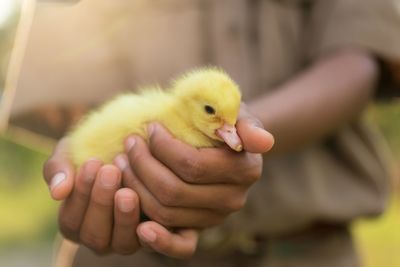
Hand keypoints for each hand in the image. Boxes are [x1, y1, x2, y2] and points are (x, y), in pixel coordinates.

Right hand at [43, 139, 197, 258]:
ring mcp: (132, 239)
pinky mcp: (163, 237)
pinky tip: (152, 222)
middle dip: (101, 204)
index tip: (92, 163)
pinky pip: (163, 249)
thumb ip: (58, 169)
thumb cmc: (97, 150)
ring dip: (125, 218)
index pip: (72, 221)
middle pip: (96, 237)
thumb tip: (58, 192)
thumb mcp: (72, 153)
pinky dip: (161, 242)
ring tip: (128, 191)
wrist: (135, 147)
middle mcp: (104, 237)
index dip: (81, 194)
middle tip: (111, 172)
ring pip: (125, 244)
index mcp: (78, 223)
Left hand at [120, 105, 273, 229]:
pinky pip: (179, 244)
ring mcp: (215, 217)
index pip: (192, 164)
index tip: (150, 127)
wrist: (224, 142)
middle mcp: (233, 199)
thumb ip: (247, 124)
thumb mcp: (236, 112)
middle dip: (143, 164)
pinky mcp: (200, 229)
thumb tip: (263, 142)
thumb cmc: (224, 121)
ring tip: (122, 163)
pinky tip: (140, 226)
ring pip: (165, 212)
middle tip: (130, 143)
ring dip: (136, 187)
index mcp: (244, 169)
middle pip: (173, 190)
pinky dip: (158, 239)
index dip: (163, 147)